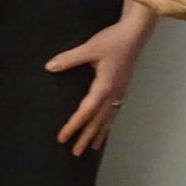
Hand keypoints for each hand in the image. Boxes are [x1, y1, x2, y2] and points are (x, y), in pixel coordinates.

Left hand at [51, 11, 151, 155]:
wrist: (136, 34)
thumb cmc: (114, 40)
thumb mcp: (90, 48)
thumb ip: (70, 59)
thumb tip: (50, 67)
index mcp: (104, 87)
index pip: (86, 112)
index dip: (74, 125)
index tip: (63, 137)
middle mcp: (114, 93)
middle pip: (98, 121)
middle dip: (87, 137)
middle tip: (76, 152)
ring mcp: (120, 92)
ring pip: (109, 119)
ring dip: (99, 134)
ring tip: (93, 148)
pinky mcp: (123, 87)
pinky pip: (115, 111)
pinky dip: (109, 123)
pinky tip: (107, 127)